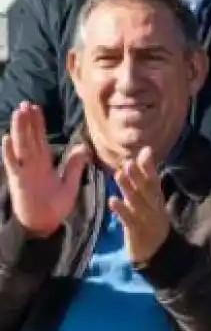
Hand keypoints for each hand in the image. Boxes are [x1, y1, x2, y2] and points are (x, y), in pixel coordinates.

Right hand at [2, 103, 88, 238]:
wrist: (44, 226)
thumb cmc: (55, 207)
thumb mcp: (69, 184)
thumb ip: (74, 166)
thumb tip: (83, 147)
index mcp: (43, 164)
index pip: (40, 139)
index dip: (37, 124)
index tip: (36, 108)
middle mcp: (32, 165)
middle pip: (29, 138)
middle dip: (27, 122)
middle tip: (26, 103)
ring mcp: (24, 172)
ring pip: (21, 146)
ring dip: (19, 129)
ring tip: (19, 112)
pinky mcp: (19, 181)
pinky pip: (13, 164)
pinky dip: (9, 151)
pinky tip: (6, 138)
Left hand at [109, 147, 171, 263]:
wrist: (155, 253)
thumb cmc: (148, 223)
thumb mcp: (148, 204)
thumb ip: (142, 184)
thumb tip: (139, 162)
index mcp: (157, 200)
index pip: (155, 180)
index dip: (149, 166)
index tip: (145, 151)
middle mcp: (154, 207)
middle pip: (147, 189)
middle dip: (138, 175)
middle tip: (128, 161)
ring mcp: (147, 219)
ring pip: (137, 202)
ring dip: (128, 188)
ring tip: (118, 175)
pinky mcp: (137, 232)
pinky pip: (129, 220)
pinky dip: (121, 210)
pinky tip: (113, 201)